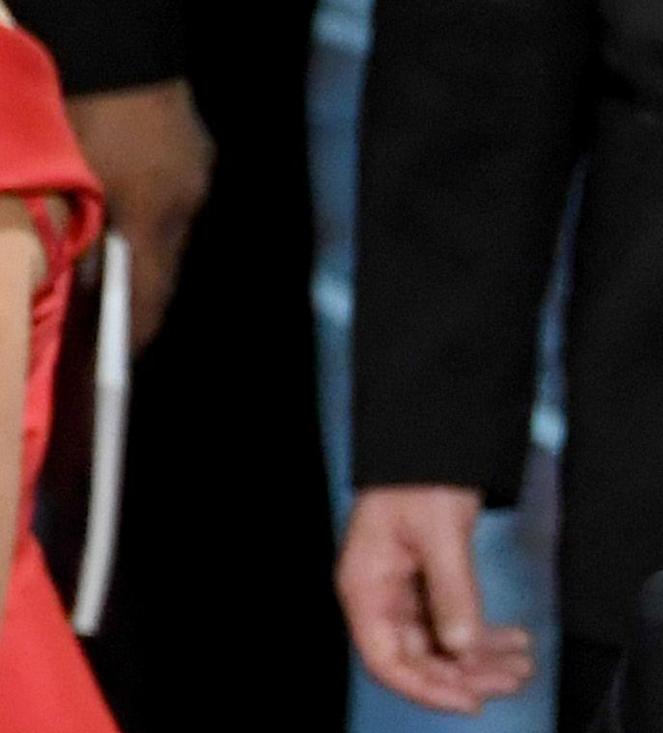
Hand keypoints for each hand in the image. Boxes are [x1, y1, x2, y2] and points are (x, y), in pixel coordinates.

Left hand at [63, 79, 212, 349]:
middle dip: (144, 294)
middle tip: (117, 321)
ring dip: (148, 250)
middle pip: (167, 266)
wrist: (115, 47)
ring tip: (119, 265)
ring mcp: (195, 175)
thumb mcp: (70, 181)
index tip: (123, 359)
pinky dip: (154, 213)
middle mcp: (185, 202)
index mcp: (152, 214)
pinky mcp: (195, 152)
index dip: (135, 330)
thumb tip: (84, 278)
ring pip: (172, 230)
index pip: (149, 294)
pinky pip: (176, 197)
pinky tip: (133, 208)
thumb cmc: (81, 112)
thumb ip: (78, 233)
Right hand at [337, 485, 533, 713]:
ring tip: (523, 667)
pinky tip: (516, 642)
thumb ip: (452, 592)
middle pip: (418, 659)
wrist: (432, 443)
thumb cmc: (421, 479)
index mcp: (366, 589)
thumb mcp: (440, 534)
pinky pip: (456, 625)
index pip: (387, 661)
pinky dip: (485, 637)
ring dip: (481, 661)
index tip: (470, 702)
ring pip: (442, 647)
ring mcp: (405, 595)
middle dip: (466, 676)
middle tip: (513, 681)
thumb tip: (461, 646)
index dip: (426, 689)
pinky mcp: (430, 587)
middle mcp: (381, 599)